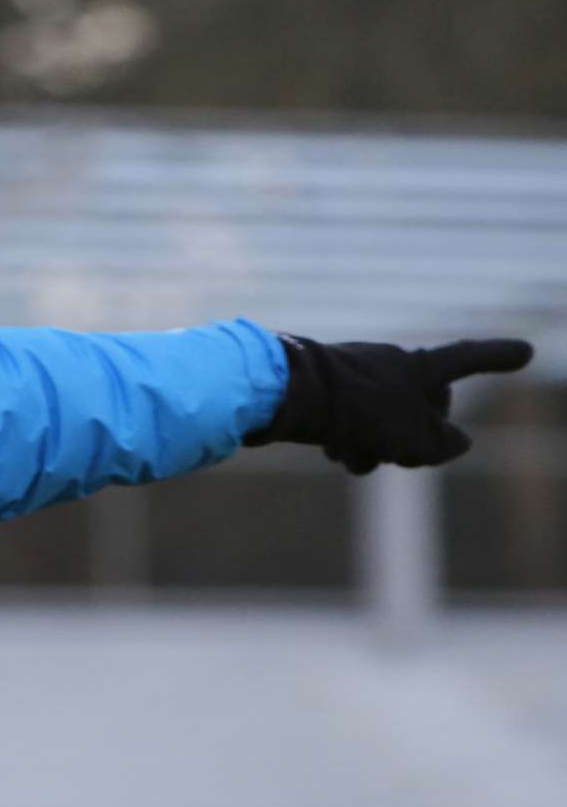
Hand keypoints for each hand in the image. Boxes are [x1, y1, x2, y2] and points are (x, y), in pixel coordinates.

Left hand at [243, 335, 533, 474]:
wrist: (282, 396)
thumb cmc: (356, 412)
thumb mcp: (416, 437)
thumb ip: (444, 443)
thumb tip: (453, 443)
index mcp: (417, 367)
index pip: (467, 360)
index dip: (497, 358)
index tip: (525, 351)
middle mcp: (387, 365)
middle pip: (419, 412)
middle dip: (411, 440)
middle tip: (393, 452)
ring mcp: (354, 377)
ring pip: (380, 426)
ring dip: (374, 449)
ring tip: (350, 455)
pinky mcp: (323, 392)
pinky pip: (348, 424)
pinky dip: (347, 442)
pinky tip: (331, 450)